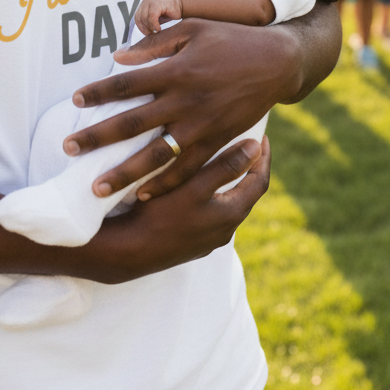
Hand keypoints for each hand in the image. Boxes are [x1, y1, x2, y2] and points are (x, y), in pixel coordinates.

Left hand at [68, 18, 297, 200]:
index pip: (127, 83)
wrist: (275, 63)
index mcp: (177, 69)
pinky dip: (164, 185)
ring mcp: (202, 125)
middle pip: (133, 124)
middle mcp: (186, 100)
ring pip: (156, 156)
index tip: (76, 100)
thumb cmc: (230, 39)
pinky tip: (143, 195)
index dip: (99, 92)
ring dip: (125, 173)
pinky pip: (186, 169)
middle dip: (97, 138)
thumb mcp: (193, 28)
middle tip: (68, 149)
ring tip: (97, 188)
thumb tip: (117, 58)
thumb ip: (155, 43)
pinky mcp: (217, 142)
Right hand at [84, 137, 270, 283]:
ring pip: (225, 204)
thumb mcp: (195, 187)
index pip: (259, 181)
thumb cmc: (160, 216)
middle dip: (245, 168)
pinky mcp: (190, 243)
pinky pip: (208, 214)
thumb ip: (226, 167)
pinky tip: (196, 185)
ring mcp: (207, 239)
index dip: (263, 157)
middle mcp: (224, 231)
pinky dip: (210, 196)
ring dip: (226, 182)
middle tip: (243, 143)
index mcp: (231, 215)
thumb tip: (256, 148)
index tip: (262, 136)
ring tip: (220, 158)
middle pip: (244, 193)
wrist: (127, 252)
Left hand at [135, 0, 181, 35]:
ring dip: (150, 27)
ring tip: (157, 31)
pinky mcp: (157, 3)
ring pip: (145, 18)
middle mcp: (146, 1)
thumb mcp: (156, 17)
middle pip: (139, 18)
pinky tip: (159, 29)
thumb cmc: (169, 12)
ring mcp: (151, 1)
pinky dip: (154, 25)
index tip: (148, 34)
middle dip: (145, 28)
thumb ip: (147, 21)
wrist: (182, 5)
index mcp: (144, 4)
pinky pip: (151, 17)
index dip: (141, 28)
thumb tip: (142, 32)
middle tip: (153, 34)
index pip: (137, 18)